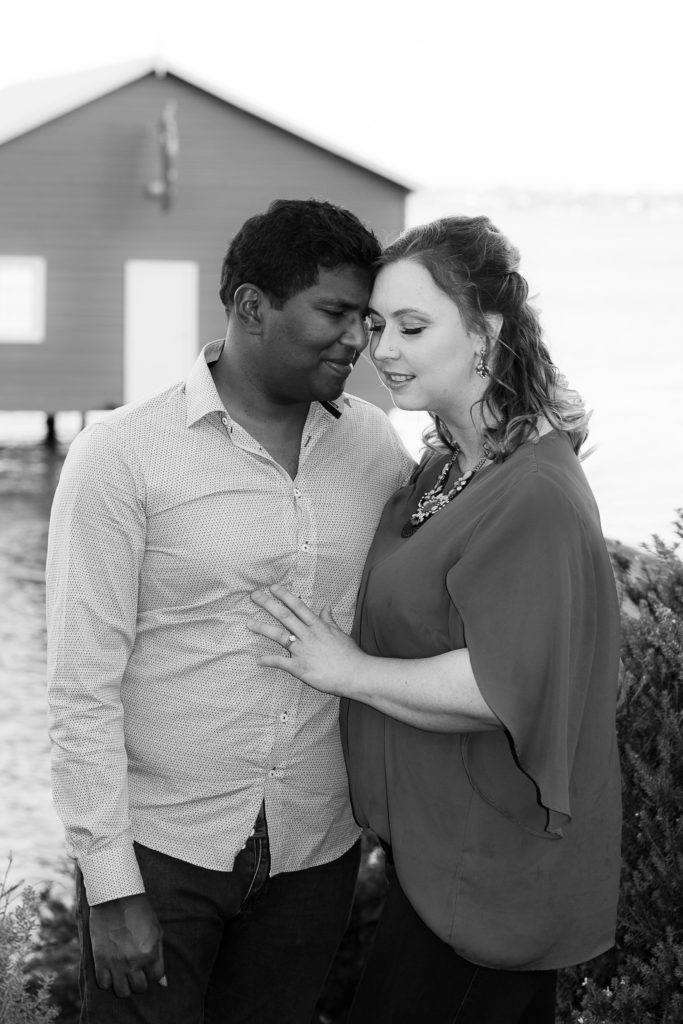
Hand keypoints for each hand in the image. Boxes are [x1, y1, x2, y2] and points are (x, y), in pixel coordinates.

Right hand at [89, 892, 165, 997]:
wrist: (115, 897)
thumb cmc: (139, 912)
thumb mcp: (156, 930)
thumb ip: (159, 956)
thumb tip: (163, 983)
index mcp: (150, 953)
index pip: (155, 978)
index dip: (152, 973)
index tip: (147, 966)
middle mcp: (134, 962)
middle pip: (139, 988)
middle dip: (140, 981)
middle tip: (135, 970)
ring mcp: (116, 963)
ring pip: (122, 992)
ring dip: (124, 985)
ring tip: (123, 974)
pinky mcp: (100, 960)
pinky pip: (103, 984)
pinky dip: (107, 981)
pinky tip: (110, 971)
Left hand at [248, 584, 366, 696]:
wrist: (356, 674)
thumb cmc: (350, 654)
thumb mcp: (340, 632)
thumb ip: (329, 619)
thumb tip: (326, 606)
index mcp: (318, 626)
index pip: (298, 606)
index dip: (284, 595)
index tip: (272, 587)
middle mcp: (308, 635)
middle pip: (285, 616)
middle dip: (268, 604)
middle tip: (255, 595)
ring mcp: (303, 651)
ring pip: (279, 636)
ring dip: (263, 628)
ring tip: (249, 622)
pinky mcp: (300, 668)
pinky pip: (281, 663)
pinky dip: (269, 661)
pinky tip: (258, 660)